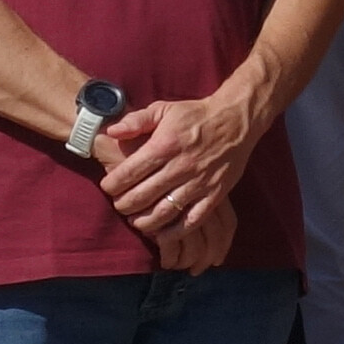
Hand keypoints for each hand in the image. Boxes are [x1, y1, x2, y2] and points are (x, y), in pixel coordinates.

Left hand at [96, 80, 267, 253]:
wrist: (236, 120)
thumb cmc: (196, 115)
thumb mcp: (164, 109)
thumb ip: (136, 120)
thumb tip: (111, 132)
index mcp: (165, 144)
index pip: (130, 171)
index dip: (113, 184)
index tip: (108, 187)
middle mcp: (181, 166)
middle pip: (144, 195)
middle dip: (125, 205)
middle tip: (119, 206)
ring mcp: (199, 182)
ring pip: (165, 212)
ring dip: (145, 222)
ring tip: (135, 221)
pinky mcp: (215, 194)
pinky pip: (192, 220)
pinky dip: (175, 232)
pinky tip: (162, 235)